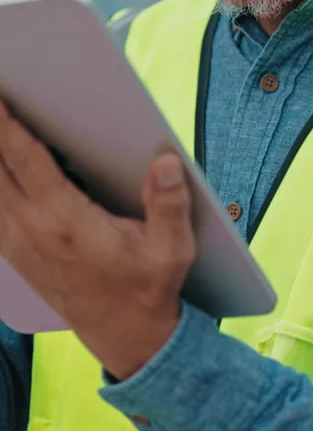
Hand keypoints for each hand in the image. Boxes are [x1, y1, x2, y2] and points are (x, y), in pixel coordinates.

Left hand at [0, 102, 195, 379]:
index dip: (8, 127)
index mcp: (68, 224)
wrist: (127, 338)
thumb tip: (167, 163)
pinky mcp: (17, 254)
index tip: (0, 98)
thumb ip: (170, 204)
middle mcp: (34, 232)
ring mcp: (20, 245)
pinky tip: (0, 164)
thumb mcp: (172, 249)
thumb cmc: (148, 289)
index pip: (28, 163)